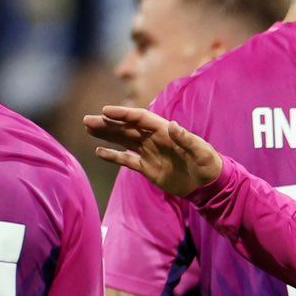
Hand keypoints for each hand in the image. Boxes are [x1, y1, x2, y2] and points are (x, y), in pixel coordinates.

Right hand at [86, 104, 223, 196]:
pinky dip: (113, 156)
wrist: (208, 185)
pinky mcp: (147, 168)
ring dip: (106, 135)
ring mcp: (149, 153)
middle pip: (126, 128)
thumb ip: (187, 138)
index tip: (106, 111)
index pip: (140, 118)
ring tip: (88, 128)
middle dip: (107, 123)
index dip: (123, 114)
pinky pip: (127, 160)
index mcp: (165, 130)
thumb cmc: (208, 164)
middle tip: (87, 119)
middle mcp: (154, 139)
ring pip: (123, 140)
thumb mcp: (201, 151)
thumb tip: (173, 124)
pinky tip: (99, 151)